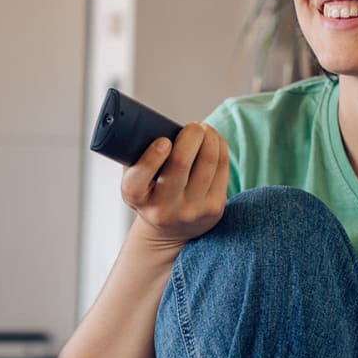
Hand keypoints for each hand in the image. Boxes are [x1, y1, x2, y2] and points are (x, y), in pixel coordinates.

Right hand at [120, 123, 227, 253]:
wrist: (170, 231)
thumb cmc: (151, 194)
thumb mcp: (134, 179)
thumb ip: (136, 155)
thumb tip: (154, 125)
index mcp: (137, 197)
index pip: (138, 178)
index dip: (152, 157)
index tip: (163, 141)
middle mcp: (163, 208)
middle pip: (181, 163)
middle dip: (191, 136)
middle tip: (193, 126)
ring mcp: (191, 210)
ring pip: (207, 163)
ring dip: (210, 138)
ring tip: (205, 130)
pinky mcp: (214, 208)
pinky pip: (222, 169)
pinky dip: (220, 148)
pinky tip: (215, 141)